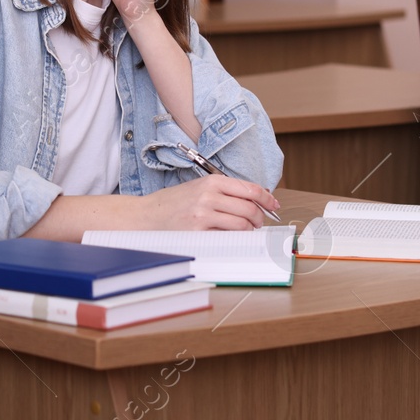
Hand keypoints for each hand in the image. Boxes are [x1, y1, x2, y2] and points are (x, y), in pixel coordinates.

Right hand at [139, 175, 280, 230]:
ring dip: (249, 230)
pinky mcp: (198, 232)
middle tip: (257, 223)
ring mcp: (204, 214)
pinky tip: (231, 238)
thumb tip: (253, 201)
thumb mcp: (198, 188)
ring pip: (242, 224)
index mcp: (211, 181)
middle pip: (249, 207)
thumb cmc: (172, 203)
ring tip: (245, 231)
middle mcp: (209, 195)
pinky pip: (227, 237)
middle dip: (259, 218)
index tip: (274, 205)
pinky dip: (235, 239)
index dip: (267, 198)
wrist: (146, 216)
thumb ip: (223, 192)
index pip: (250, 189)